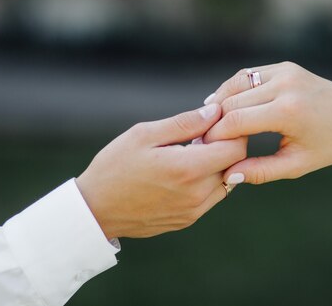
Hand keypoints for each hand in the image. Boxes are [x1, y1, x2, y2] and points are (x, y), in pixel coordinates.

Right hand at [76, 103, 245, 238]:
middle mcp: (196, 194)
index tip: (216, 121)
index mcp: (187, 169)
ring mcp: (194, 211)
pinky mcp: (188, 220)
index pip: (236, 148)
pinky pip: (212, 197)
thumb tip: (215, 112)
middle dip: (225, 145)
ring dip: (218, 165)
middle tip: (201, 135)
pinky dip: (208, 181)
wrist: (95, 210)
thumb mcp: (144, 134)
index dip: (233, 130)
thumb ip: (185, 123)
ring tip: (191, 153)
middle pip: (235, 165)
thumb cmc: (115, 167)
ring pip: (227, 181)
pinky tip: (184, 172)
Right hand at [203, 62, 331, 184]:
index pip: (236, 121)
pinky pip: (249, 74)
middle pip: (231, 101)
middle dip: (213, 120)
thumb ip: (260, 171)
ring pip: (236, 83)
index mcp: (288, 112)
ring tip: (207, 121)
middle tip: (201, 138)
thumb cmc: (329, 146)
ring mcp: (285, 71)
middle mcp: (285, 86)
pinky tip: (223, 104)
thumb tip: (227, 176)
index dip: (214, 135)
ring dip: (219, 101)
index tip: (202, 149)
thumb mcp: (297, 165)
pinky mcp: (285, 66)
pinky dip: (233, 88)